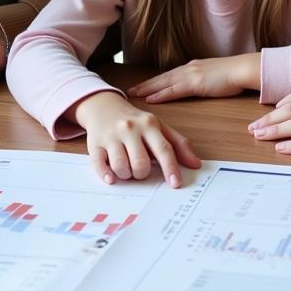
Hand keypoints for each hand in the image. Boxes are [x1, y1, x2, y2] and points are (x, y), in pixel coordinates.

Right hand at [75, 91, 200, 186]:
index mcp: (150, 124)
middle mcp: (130, 128)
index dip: (170, 168)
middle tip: (140, 169)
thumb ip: (178, 144)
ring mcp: (111, 136)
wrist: (104, 105)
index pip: (164, 149)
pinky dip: (106, 175)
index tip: (175, 184)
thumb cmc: (136, 121)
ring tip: (126, 167)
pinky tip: (111, 177)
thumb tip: (196, 164)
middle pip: (141, 163)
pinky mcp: (95, 144)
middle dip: (142, 173)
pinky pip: (100, 166)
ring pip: (121, 167)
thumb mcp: (159, 127)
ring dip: (126, 175)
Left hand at [127, 53, 260, 102]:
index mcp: (193, 68)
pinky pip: (173, 90)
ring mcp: (191, 75)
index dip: (155, 81)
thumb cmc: (234, 75)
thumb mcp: (215, 76)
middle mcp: (188, 69)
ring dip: (147, 89)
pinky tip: (151, 99)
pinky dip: (160, 94)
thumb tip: (200, 86)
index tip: (143, 86)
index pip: (169, 75)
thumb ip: (205, 80)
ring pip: (164, 83)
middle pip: (162, 78)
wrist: (243, 69)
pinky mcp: (195, 83)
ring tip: (134, 94)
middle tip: (130, 90)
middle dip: (145, 84)